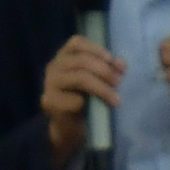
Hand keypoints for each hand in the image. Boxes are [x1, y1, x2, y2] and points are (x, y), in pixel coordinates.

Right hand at [40, 38, 124, 164]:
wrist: (70, 126)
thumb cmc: (85, 98)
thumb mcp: (98, 80)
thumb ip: (108, 69)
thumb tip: (121, 65)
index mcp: (64, 56)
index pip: (76, 42)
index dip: (96, 49)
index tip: (111, 60)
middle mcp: (53, 67)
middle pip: (81, 61)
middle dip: (104, 71)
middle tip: (118, 82)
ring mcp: (49, 84)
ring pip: (79, 78)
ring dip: (102, 88)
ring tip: (115, 99)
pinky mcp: (50, 102)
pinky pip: (74, 100)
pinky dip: (88, 103)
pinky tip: (95, 109)